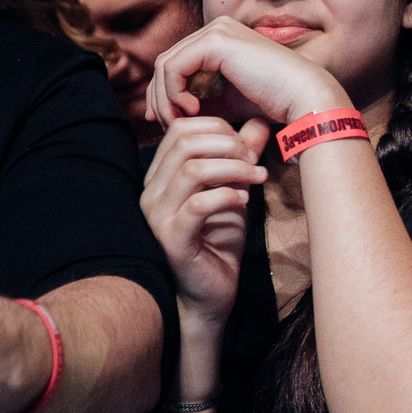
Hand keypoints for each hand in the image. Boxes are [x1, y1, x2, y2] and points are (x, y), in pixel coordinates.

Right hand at [143, 114, 270, 322]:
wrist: (212, 292)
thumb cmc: (219, 240)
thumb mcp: (234, 189)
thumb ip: (242, 156)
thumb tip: (260, 120)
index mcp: (161, 175)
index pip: (180, 129)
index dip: (218, 129)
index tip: (247, 146)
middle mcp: (151, 191)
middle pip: (185, 142)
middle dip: (228, 145)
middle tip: (254, 160)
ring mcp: (157, 216)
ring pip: (192, 169)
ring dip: (233, 168)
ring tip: (256, 178)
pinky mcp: (171, 239)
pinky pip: (197, 204)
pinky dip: (227, 196)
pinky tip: (245, 201)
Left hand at [145, 16, 341, 130]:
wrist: (303, 98)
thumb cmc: (276, 103)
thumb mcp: (232, 104)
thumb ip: (207, 103)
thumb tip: (179, 114)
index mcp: (222, 38)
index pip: (176, 62)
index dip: (164, 92)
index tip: (166, 121)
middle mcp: (218, 28)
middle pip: (166, 61)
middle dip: (159, 96)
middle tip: (163, 124)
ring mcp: (217, 31)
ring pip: (165, 65)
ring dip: (165, 98)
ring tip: (179, 121)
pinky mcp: (216, 41)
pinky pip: (173, 67)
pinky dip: (173, 92)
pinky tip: (192, 110)